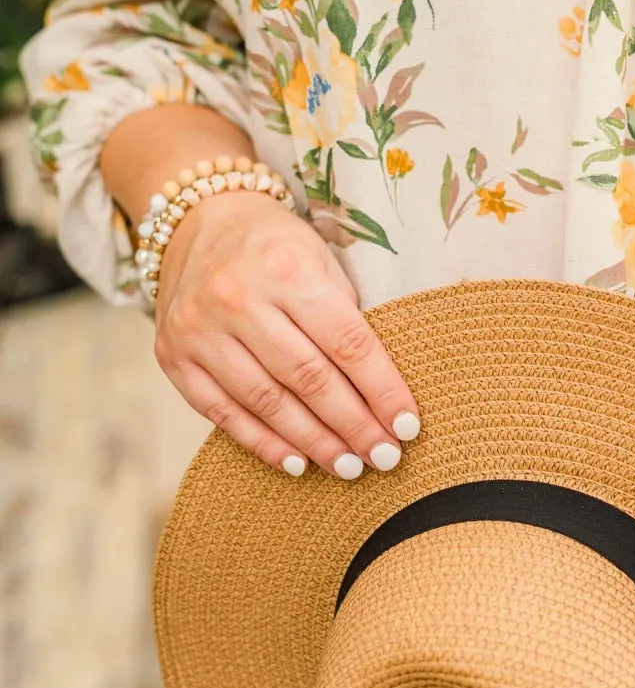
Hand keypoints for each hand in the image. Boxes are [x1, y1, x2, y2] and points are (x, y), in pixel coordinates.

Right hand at [153, 192, 418, 477]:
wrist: (202, 220)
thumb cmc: (277, 247)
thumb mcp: (321, 259)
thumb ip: (346, 316)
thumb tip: (380, 393)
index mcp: (286, 267)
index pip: (347, 342)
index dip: (382, 390)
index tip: (408, 427)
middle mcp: (237, 297)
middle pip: (308, 378)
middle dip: (352, 425)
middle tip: (385, 457)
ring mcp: (199, 329)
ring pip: (266, 402)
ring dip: (314, 442)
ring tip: (348, 466)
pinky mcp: (173, 356)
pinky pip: (222, 412)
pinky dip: (263, 442)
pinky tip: (297, 462)